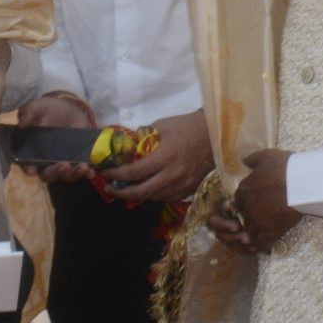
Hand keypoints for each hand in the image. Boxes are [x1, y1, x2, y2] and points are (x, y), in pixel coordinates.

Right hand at [14, 92, 97, 182]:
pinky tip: (91, 171)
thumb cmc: (48, 110)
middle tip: (64, 165)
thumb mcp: (37, 107)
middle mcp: (45, 162)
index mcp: (31, 151)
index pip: (26, 164)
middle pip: (47, 175)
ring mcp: (62, 163)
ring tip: (82, 166)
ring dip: (73, 174)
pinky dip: (86, 174)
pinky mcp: (77, 161)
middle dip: (55, 173)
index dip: (28, 168)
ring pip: (65, 176)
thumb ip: (28, 113)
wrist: (69, 109)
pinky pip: (81, 173)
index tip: (32, 170)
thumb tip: (21, 123)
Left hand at [99, 110, 214, 205]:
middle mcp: (173, 175)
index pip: (134, 172)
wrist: (217, 134)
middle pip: (142, 192)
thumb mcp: (163, 125)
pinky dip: (156, 195)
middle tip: (110, 188)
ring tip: (128, 187)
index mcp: (165, 157)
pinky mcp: (191, 188)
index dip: (116, 175)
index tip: (105, 173)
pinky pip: (168, 198)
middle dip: (122, 193)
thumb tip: (129, 146)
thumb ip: (145, 137)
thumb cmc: (188, 126)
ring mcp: (183, 184)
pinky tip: (150, 187)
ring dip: (139, 194)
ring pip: (154, 198)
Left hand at [211, 149, 298, 254]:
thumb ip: (253, 159)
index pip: (238, 202)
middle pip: (241, 219)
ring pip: (247, 234)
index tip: (256, 205)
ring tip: (259, 235)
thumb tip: (244, 161)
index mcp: (244, 190)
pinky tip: (264, 244)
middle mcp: (247, 207)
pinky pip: (260, 244)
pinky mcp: (271, 232)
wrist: (302, 182)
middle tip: (257, 221)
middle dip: (246, 221)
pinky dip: (260, 246)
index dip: (245, 205)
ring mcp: (258, 221)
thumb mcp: (266, 156)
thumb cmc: (286, 167)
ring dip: (250, 236)